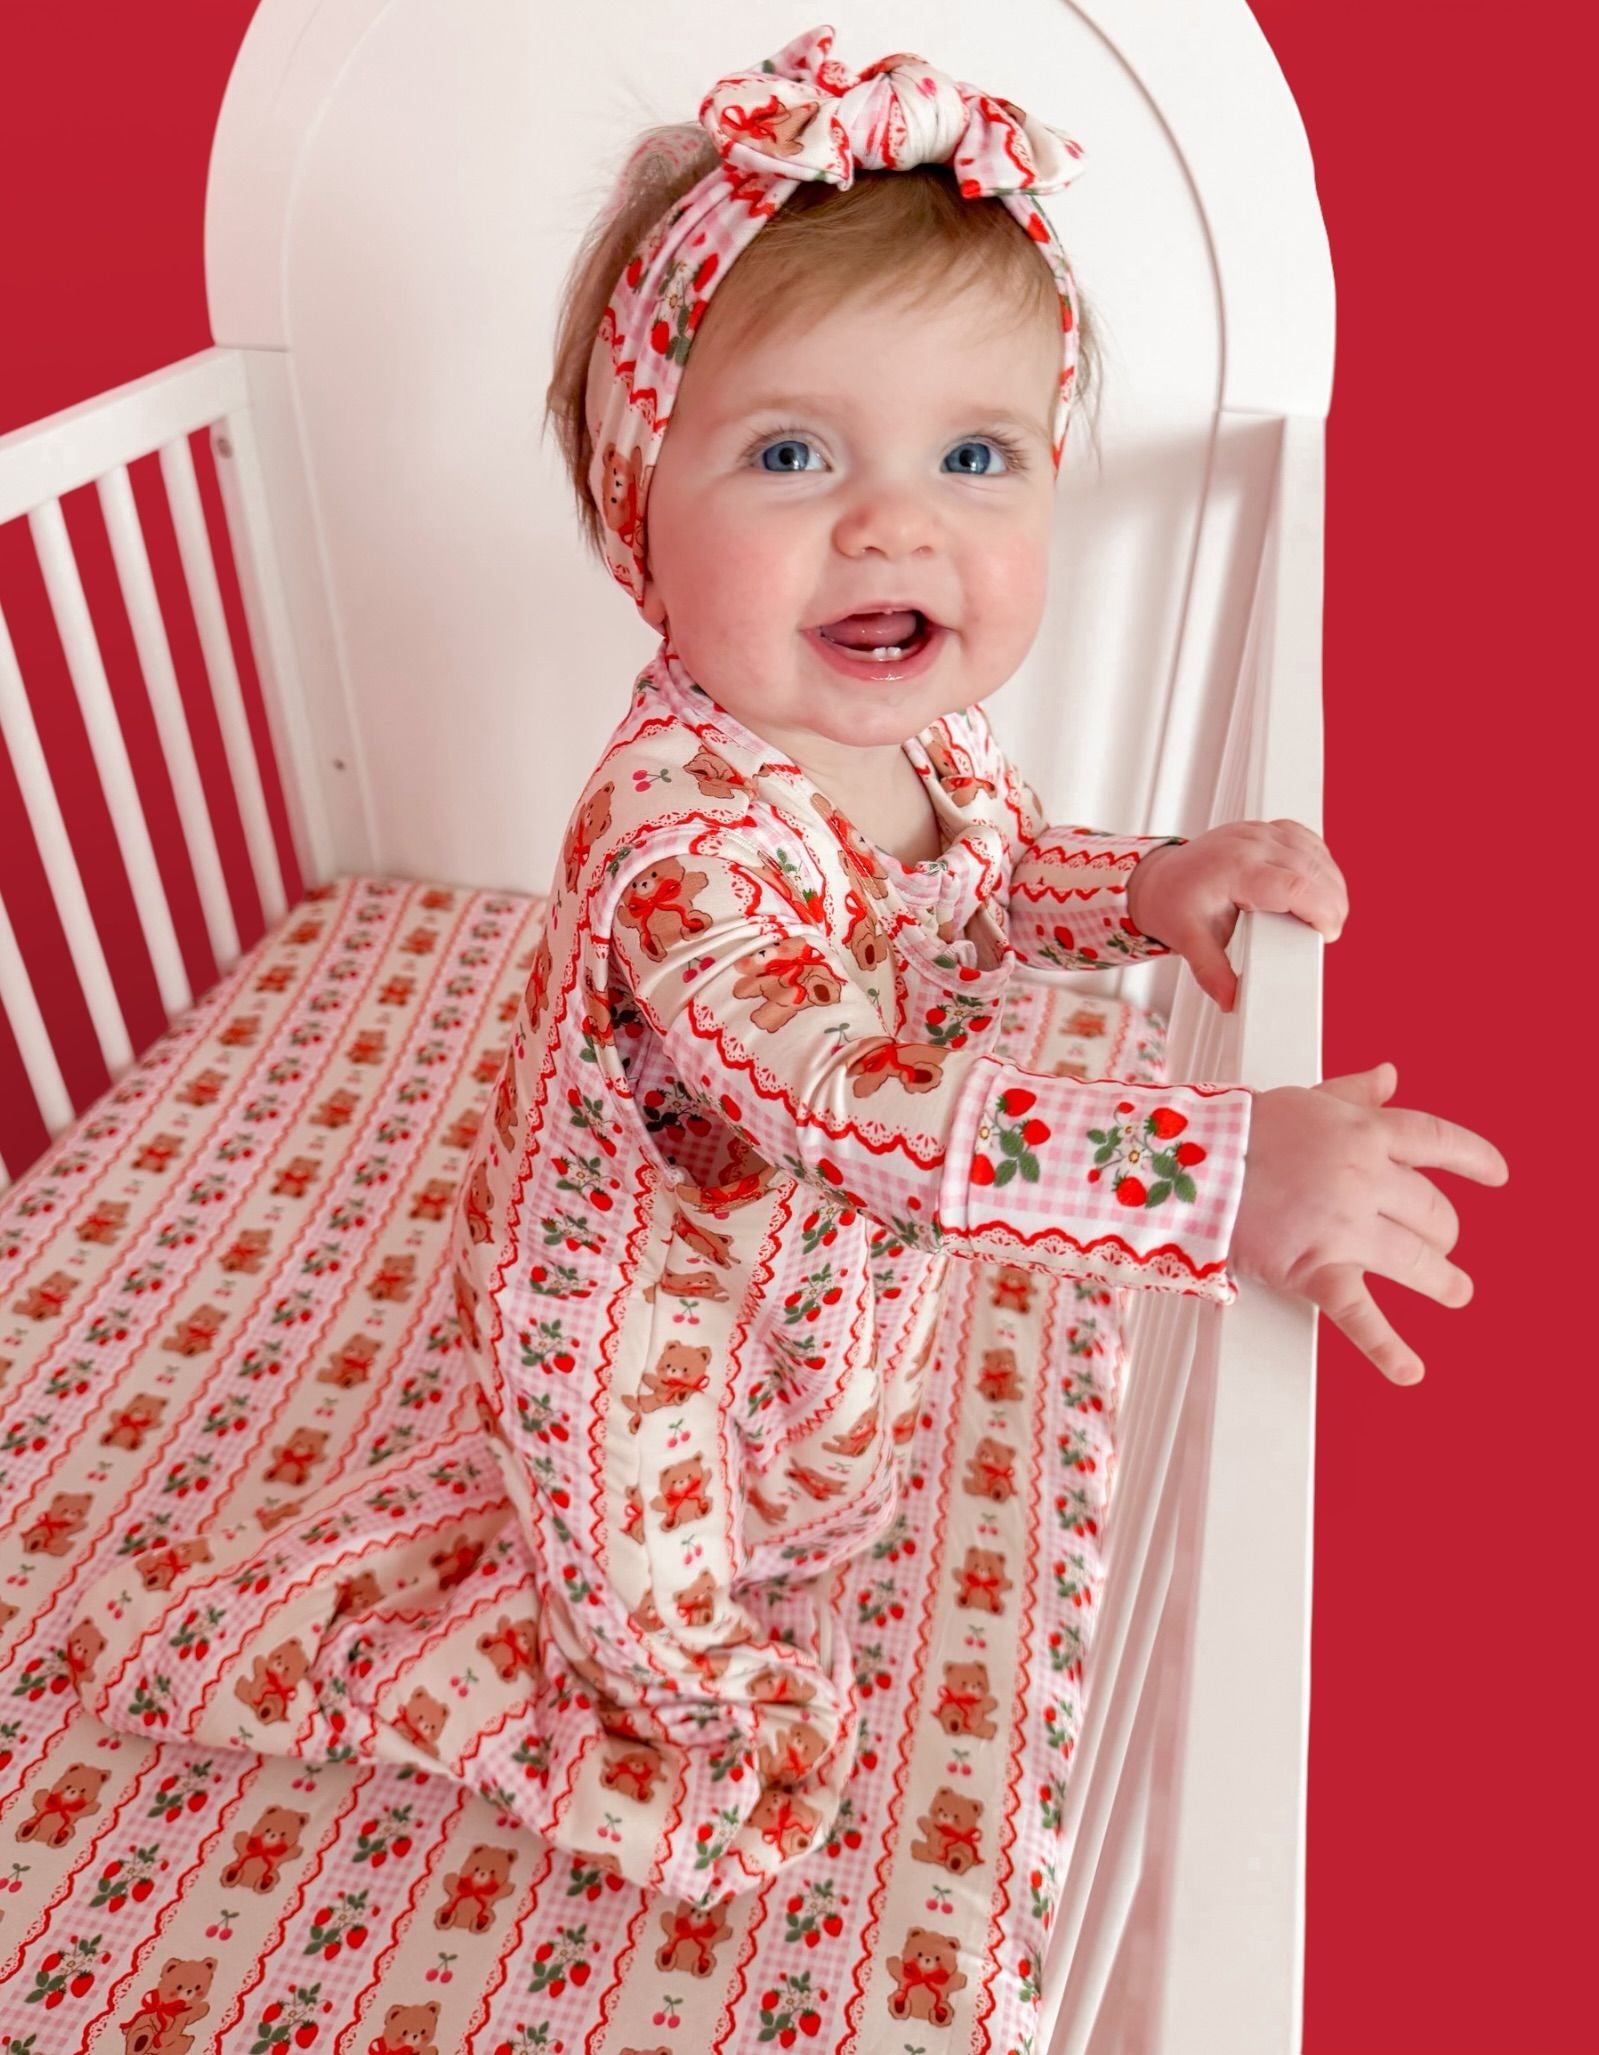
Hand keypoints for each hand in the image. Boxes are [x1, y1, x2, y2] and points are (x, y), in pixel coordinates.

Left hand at [1126, 818, 1346, 1010]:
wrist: (1157, 879)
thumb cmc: (1172, 904)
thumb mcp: (1188, 941)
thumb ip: (1212, 972)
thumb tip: (1231, 1000)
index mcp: (1233, 868)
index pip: (1294, 884)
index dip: (1321, 910)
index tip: (1327, 934)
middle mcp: (1250, 843)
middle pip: (1312, 867)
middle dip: (1331, 903)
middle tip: (1328, 933)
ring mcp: (1259, 832)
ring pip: (1314, 851)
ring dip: (1330, 883)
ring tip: (1326, 916)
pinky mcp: (1266, 830)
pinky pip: (1306, 840)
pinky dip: (1320, 863)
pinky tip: (1320, 885)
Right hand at [1228, 1062, 1509, 1384]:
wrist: (1190, 1164)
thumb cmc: (1241, 1132)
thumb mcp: (1306, 1100)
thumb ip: (1353, 1093)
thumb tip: (1388, 1078)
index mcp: (1365, 1133)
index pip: (1438, 1141)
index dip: (1474, 1158)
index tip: (1495, 1174)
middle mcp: (1365, 1178)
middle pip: (1432, 1212)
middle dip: (1442, 1231)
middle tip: (1440, 1243)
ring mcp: (1345, 1227)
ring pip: (1416, 1261)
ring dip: (1442, 1281)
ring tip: (1453, 1290)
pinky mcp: (1317, 1268)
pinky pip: (1361, 1315)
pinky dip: (1387, 1348)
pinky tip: (1410, 1369)